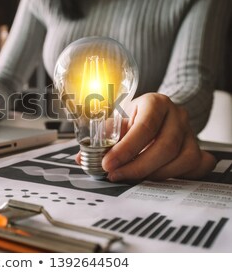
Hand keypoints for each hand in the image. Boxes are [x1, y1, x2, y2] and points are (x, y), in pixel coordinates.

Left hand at [76, 93, 215, 181]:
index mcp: (156, 102)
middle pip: (165, 146)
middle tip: (115, 175)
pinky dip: (176, 176)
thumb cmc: (134, 118)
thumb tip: (82, 158)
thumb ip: (101, 137)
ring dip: (154, 174)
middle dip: (137, 166)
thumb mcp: (118, 119)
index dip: (126, 149)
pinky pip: (195, 167)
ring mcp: (191, 132)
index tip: (107, 164)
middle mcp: (177, 115)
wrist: (159, 113)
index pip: (144, 127)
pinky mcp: (198, 149)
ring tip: (131, 177)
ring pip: (182, 160)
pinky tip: (156, 177)